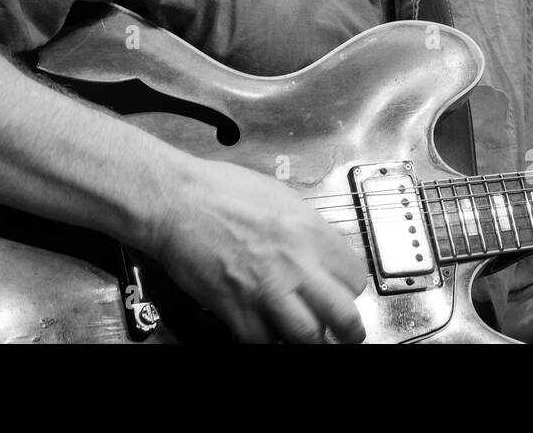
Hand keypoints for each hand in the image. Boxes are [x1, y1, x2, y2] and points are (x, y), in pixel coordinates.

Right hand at [151, 157, 368, 342]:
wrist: (177, 200)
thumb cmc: (220, 190)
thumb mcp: (280, 196)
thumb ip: (306, 228)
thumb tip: (321, 250)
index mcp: (309, 232)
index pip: (354, 278)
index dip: (348, 290)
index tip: (341, 293)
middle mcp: (294, 263)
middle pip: (343, 316)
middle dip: (348, 331)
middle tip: (344, 334)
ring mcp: (265, 290)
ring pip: (307, 337)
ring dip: (308, 338)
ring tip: (304, 334)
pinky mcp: (234, 308)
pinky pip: (262, 341)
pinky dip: (267, 340)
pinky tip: (266, 329)